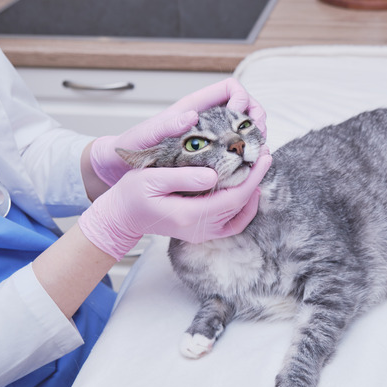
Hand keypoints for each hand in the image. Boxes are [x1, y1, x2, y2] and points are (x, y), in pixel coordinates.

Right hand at [77, 147, 271, 259]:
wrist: (121, 218)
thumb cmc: (131, 195)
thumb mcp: (152, 179)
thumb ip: (183, 177)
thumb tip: (215, 175)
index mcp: (190, 215)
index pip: (234, 196)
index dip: (253, 176)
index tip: (264, 155)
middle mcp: (201, 229)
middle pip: (241, 204)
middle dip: (256, 178)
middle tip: (265, 153)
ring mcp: (202, 233)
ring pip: (240, 214)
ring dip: (252, 190)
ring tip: (259, 166)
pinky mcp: (202, 231)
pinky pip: (231, 223)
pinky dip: (244, 207)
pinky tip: (247, 189)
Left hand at [89, 78, 265, 186]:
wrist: (119, 167)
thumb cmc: (130, 147)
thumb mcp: (146, 135)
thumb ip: (167, 124)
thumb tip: (192, 115)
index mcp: (193, 109)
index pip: (229, 89)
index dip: (242, 98)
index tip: (242, 117)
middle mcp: (206, 121)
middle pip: (244, 108)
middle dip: (257, 118)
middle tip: (259, 137)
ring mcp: (210, 139)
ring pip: (243, 130)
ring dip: (255, 137)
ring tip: (257, 152)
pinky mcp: (209, 158)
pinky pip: (234, 151)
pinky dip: (245, 155)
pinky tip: (246, 168)